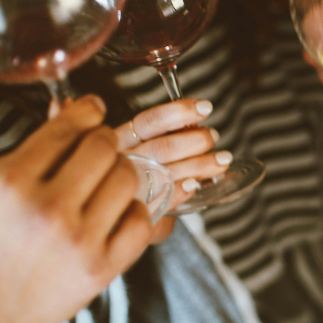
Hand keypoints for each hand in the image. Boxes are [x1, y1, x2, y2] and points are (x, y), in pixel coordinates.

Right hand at [0, 96, 152, 322]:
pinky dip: (133, 211)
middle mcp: (46, 208)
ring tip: (105, 182)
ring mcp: (78, 239)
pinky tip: (115, 213)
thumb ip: (29, 148)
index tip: (95, 110)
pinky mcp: (102, 267)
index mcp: (10, 182)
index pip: (67, 128)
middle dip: (104, 142)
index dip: (88, 112)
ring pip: (128, 177)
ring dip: (121, 173)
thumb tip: (71, 107)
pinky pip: (141, 218)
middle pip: (104, 147)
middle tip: (99, 150)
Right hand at [115, 98, 223, 241]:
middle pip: (162, 148)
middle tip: (213, 136)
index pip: (149, 122)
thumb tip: (195, 120)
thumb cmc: (123, 171)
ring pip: (166, 173)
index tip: (205, 107)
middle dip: (195, 140)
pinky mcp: (135, 212)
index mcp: (117, 140)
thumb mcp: (133, 145)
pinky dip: (182, 191)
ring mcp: (127, 189)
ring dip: (199, 165)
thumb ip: (159, 133)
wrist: (100, 215)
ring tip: (222, 160)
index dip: (178, 113)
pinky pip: (162, 201)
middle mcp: (120, 163)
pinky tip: (195, 184)